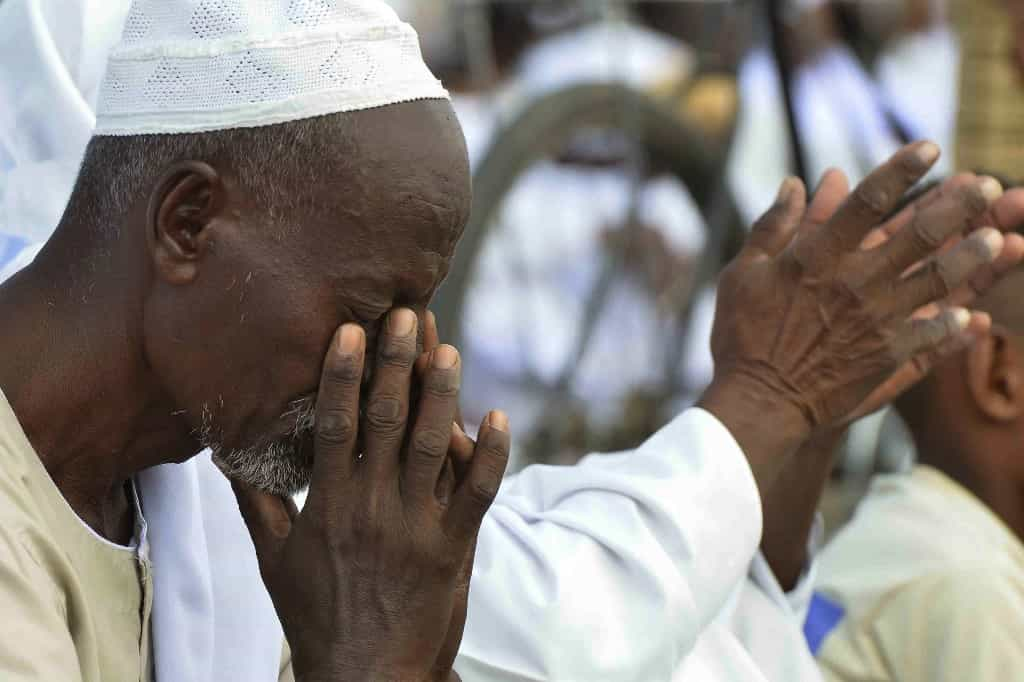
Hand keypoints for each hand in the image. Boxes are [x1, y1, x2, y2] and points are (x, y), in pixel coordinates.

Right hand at [232, 310, 510, 680]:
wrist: (367, 677)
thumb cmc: (315, 616)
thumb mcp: (274, 560)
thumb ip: (257, 503)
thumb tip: (228, 454)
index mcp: (329, 506)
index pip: (336, 425)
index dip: (345, 374)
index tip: (352, 329)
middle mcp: (373, 509)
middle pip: (388, 423)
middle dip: (398, 364)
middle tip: (408, 312)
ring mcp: (417, 528)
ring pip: (433, 447)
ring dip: (442, 394)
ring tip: (448, 348)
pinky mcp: (454, 549)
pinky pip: (478, 494)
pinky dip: (490, 454)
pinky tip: (499, 415)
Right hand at [699, 142, 1017, 489]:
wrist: (760, 401)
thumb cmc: (743, 336)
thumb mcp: (742, 274)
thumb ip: (772, 227)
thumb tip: (796, 184)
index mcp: (818, 257)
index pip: (867, 201)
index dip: (901, 170)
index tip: (929, 146)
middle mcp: (856, 282)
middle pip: (919, 234)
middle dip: (957, 205)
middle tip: (985, 185)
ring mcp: (878, 319)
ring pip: (938, 279)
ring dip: (972, 257)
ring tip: (997, 240)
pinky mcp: (889, 356)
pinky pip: (934, 336)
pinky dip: (956, 325)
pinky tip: (973, 315)